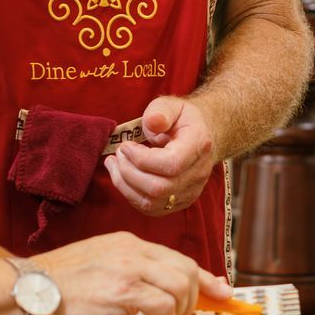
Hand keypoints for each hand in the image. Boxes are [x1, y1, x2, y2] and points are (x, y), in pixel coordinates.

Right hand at [30, 232, 231, 314]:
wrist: (28, 288)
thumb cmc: (58, 284)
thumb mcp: (99, 265)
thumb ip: (128, 270)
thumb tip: (154, 285)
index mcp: (128, 243)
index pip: (179, 257)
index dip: (206, 278)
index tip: (222, 293)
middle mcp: (132, 250)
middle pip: (187, 270)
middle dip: (192, 300)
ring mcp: (128, 268)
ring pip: (181, 286)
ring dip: (177, 313)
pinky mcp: (122, 291)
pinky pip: (163, 305)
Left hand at [105, 96, 215, 216]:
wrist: (201, 135)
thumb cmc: (182, 119)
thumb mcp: (172, 105)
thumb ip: (161, 111)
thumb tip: (152, 122)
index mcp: (198, 146)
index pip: (170, 164)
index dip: (141, 159)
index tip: (125, 146)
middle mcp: (198, 173)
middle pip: (159, 188)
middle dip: (129, 173)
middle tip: (117, 155)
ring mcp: (190, 191)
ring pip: (152, 202)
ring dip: (125, 185)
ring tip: (114, 165)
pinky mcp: (179, 202)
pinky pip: (151, 208)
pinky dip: (130, 195)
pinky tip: (122, 177)